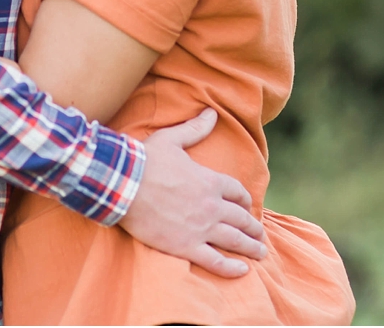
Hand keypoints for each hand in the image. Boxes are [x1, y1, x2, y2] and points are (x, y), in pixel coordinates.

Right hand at [118, 109, 267, 278]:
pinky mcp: (186, 247)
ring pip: (234, 241)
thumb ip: (195, 129)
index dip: (244, 200)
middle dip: (253, 227)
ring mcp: (201, 228)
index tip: (247, 206)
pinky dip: (231, 268)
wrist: (123, 184)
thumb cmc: (145, 160)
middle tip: (260, 235)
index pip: (237, 192)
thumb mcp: (172, 139)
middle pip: (241, 218)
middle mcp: (212, 206)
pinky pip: (215, 261)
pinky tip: (242, 271)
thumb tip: (212, 112)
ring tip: (260, 253)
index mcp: (210, 181)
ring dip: (250, 247)